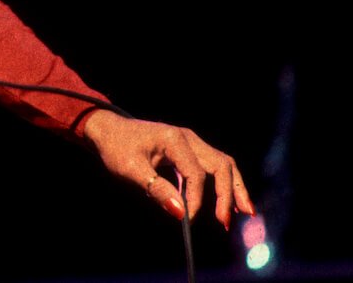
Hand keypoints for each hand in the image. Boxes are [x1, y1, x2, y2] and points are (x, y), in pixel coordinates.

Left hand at [80, 110, 254, 228]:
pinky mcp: (188, 150)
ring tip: (245, 212)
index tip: (188, 220)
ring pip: (222, 164)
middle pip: (221, 165)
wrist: (106, 130)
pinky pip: (212, 166)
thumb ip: (156, 189)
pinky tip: (225, 202)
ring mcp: (190, 142)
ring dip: (233, 187)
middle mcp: (188, 137)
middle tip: (225, 222)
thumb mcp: (130, 170)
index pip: (196, 173)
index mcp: (174, 139)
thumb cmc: (116, 147)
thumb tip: (180, 213)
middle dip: (228, 194)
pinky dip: (222, 183)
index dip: (196, 200)